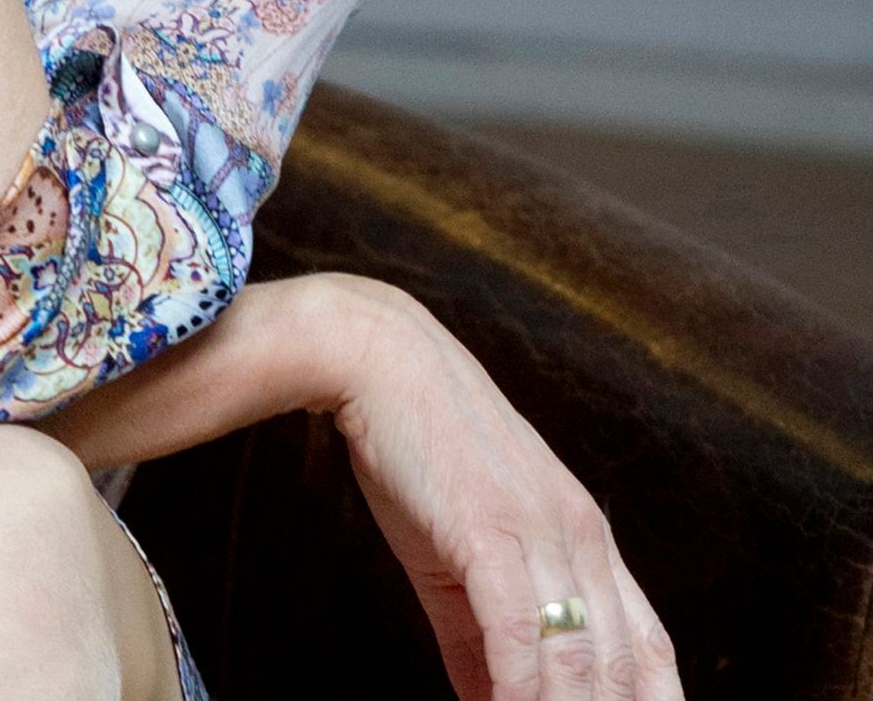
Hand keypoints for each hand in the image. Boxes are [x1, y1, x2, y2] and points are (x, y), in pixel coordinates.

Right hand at [338, 279, 682, 699]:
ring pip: (583, 665)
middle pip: (629, 673)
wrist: (375, 358)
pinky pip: (522, 635)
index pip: (650, 652)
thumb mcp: (460, 552)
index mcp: (585, 540)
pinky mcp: (492, 529)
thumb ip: (483, 636)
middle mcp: (582, 538)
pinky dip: (520, 694)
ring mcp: (542, 532)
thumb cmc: (416, 448)